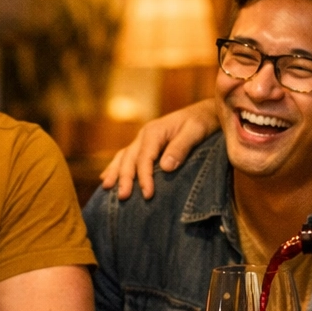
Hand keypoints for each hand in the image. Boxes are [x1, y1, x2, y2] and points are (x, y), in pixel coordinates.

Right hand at [99, 99, 220, 199]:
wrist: (205, 112)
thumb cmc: (201, 122)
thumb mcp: (195, 132)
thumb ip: (180, 147)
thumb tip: (165, 167)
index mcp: (154, 131)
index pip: (144, 158)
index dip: (144, 177)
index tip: (148, 194)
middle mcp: (144, 134)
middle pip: (129, 159)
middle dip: (124, 179)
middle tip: (123, 197)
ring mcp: (142, 139)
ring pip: (123, 157)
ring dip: (115, 173)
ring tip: (107, 189)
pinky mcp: (145, 145)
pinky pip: (125, 156)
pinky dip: (115, 167)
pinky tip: (106, 179)